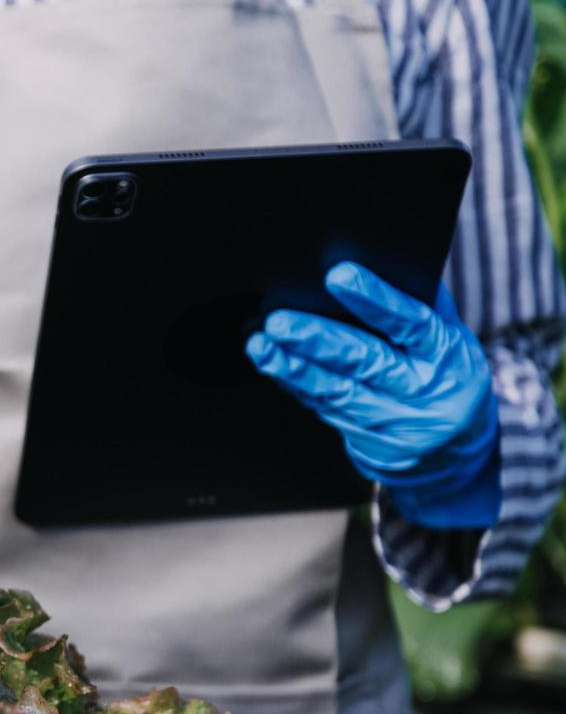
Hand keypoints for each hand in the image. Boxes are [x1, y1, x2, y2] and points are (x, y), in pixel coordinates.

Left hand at [246, 261, 500, 528]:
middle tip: (278, 320)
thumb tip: (384, 257)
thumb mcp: (454, 339)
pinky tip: (271, 364)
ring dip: (292, 367)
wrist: (454, 456)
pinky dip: (294, 384)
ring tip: (259, 345)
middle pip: (365, 361)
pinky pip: (324, 407)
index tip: (338, 275)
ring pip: (335, 390)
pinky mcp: (364, 441)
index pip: (411, 322)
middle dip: (317, 339)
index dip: (375, 299)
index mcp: (447, 355)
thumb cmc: (447, 376)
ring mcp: (391, 421)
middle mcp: (420, 390)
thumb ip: (424, 303)